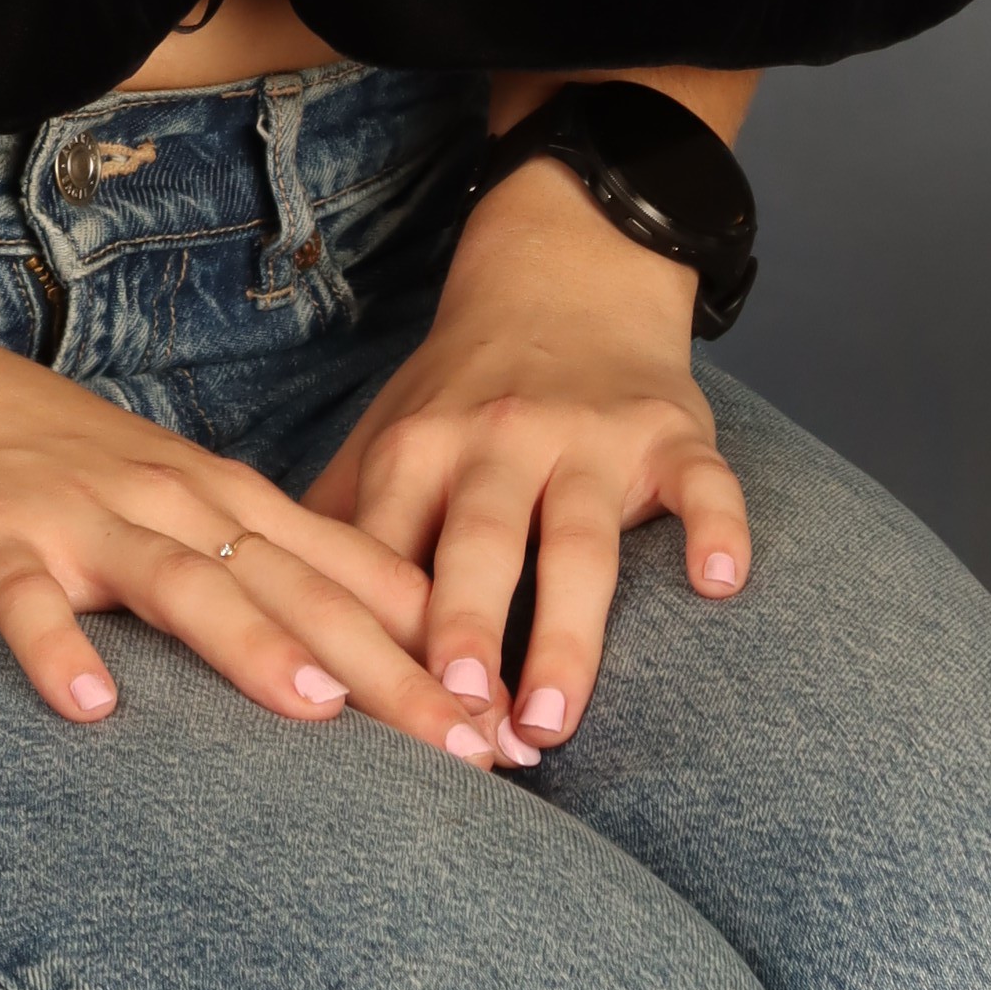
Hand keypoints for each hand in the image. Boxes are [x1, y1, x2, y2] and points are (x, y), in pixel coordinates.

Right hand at [0, 254, 495, 758]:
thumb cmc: (22, 451)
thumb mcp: (148, 493)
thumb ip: (240, 557)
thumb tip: (354, 640)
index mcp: (207, 492)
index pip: (340, 568)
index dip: (427, 640)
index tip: (503, 717)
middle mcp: (157, 496)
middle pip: (287, 583)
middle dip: (384, 667)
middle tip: (464, 746)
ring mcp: (71, 515)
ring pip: (175, 580)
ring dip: (246, 641)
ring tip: (314, 707)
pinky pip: (26, 598)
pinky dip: (58, 648)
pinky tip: (90, 706)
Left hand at [304, 157, 751, 759]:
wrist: (561, 270)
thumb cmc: (462, 391)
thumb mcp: (388, 436)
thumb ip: (339, 527)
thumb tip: (270, 629)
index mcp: (422, 448)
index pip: (389, 550)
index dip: (377, 631)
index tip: (368, 716)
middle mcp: (500, 439)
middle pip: (481, 540)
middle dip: (466, 623)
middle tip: (460, 712)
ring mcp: (590, 437)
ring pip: (583, 538)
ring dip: (568, 629)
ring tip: (554, 718)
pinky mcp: (670, 432)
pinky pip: (701, 481)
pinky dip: (716, 526)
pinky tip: (720, 582)